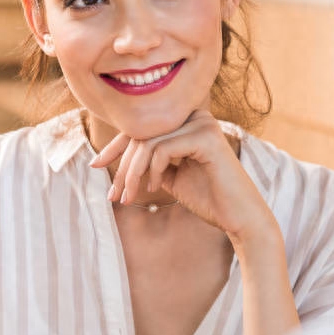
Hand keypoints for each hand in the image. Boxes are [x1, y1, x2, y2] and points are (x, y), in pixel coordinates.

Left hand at [89, 109, 274, 242]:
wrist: (238, 218)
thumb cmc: (207, 198)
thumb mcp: (169, 176)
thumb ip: (149, 161)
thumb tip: (112, 156)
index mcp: (187, 121)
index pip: (142, 127)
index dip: (115, 146)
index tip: (94, 165)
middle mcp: (195, 116)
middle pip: (142, 133)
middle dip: (122, 166)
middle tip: (113, 194)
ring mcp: (202, 124)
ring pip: (148, 142)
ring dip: (132, 172)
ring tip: (129, 196)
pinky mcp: (206, 137)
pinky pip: (162, 149)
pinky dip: (152, 171)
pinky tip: (155, 188)